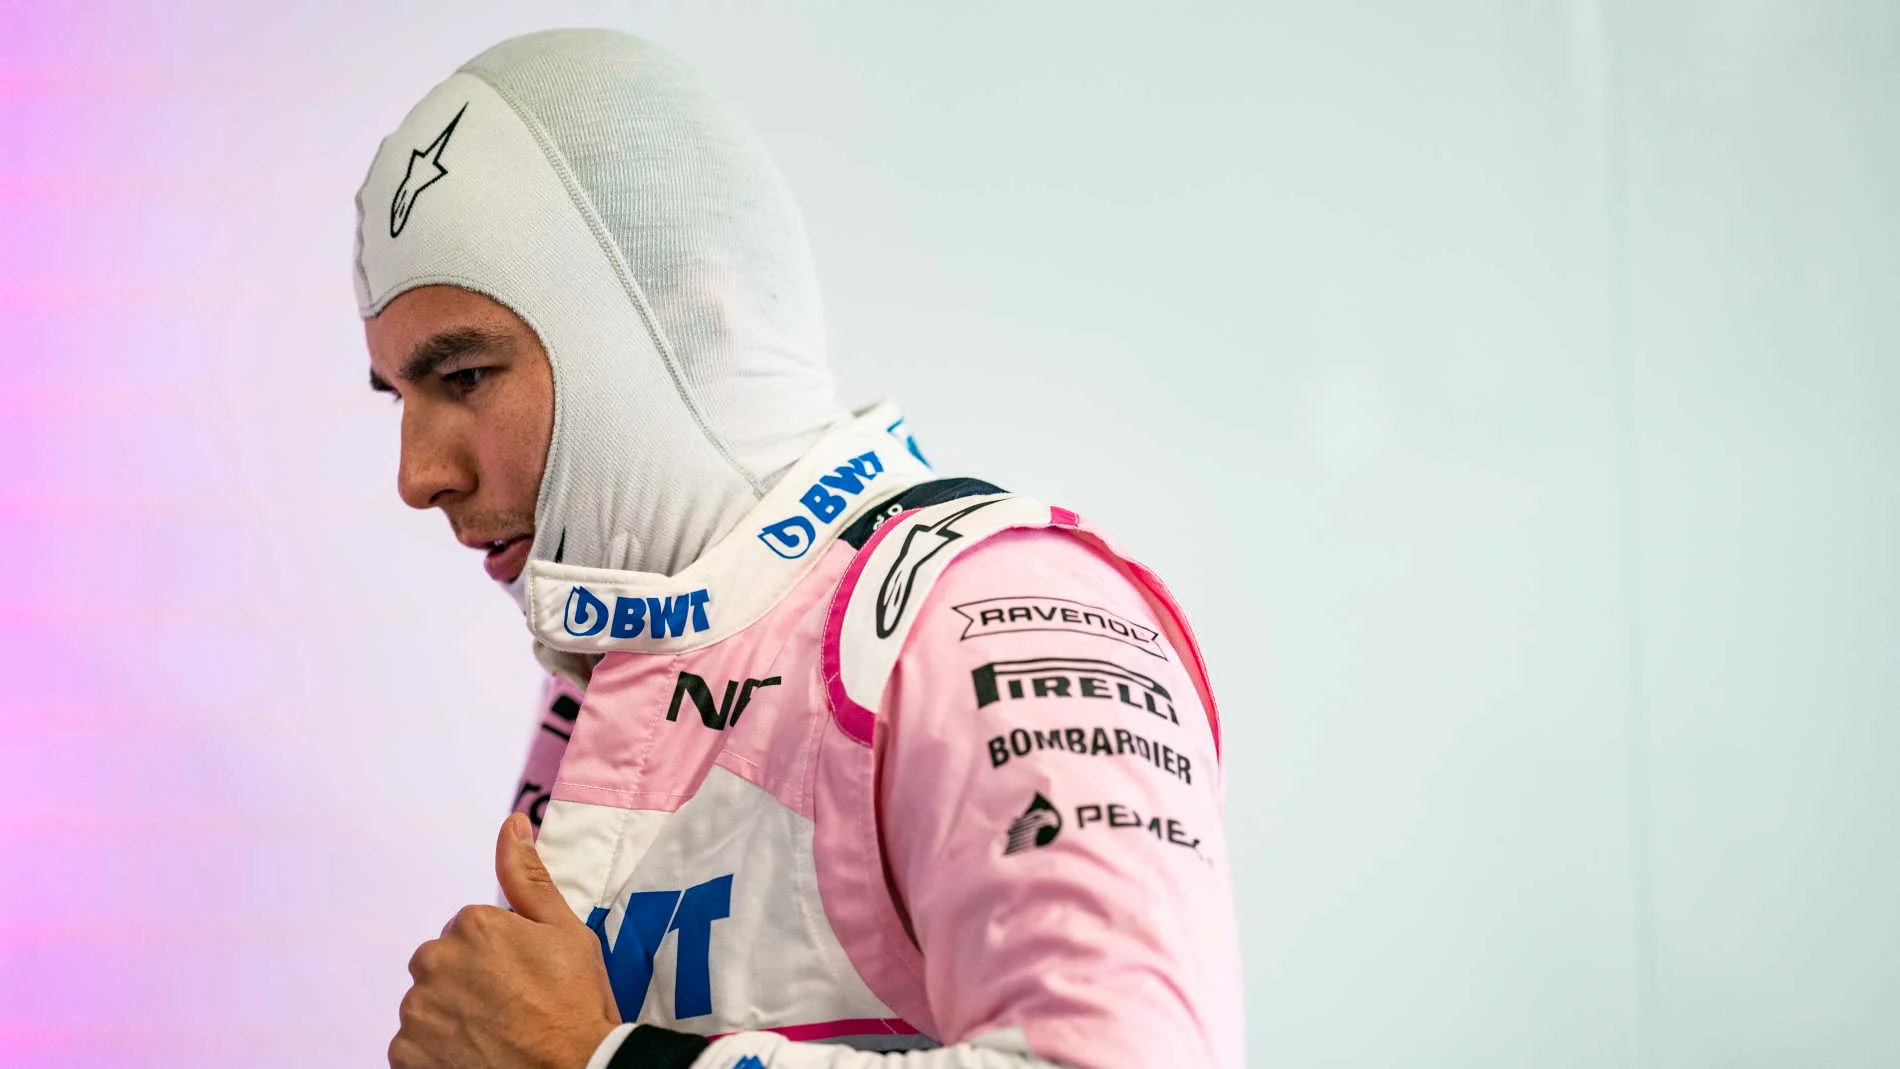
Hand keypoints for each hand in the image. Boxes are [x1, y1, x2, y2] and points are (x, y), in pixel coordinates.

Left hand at [389, 813, 620, 1068]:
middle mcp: (435, 961)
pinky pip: (413, 1047)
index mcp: (472, 925)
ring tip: (495, 1036)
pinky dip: (437, 1052)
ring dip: (452, 1017)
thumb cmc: (575, 1004)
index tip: (526, 978)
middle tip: (512, 1009)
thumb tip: (512, 825)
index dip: (501, 955)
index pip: (471, 931)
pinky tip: (475, 1056)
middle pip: (443, 965)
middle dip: (469, 982)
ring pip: (428, 1005)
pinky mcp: (405, 1056)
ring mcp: (417, 1012)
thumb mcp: (565, 932)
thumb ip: (528, 877)